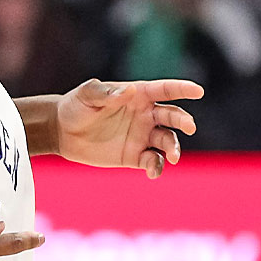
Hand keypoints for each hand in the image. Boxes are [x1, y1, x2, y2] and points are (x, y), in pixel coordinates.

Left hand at [54, 78, 202, 177]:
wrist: (62, 132)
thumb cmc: (76, 106)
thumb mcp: (87, 95)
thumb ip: (107, 93)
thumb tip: (129, 90)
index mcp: (137, 95)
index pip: (165, 90)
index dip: (182, 89)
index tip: (198, 91)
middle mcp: (145, 115)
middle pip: (173, 117)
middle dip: (184, 121)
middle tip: (189, 126)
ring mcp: (142, 136)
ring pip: (167, 140)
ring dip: (173, 147)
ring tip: (171, 156)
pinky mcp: (135, 155)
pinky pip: (153, 161)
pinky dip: (157, 166)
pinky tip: (153, 172)